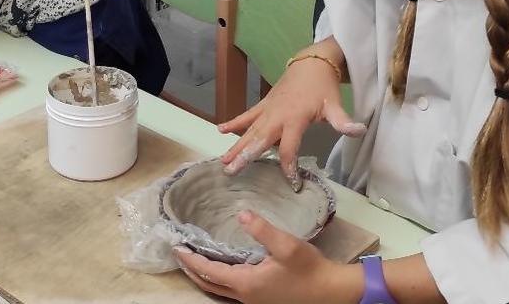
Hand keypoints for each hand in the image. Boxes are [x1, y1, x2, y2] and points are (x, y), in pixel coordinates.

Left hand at [174, 210, 360, 303]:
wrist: (331, 292)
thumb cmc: (309, 269)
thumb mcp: (287, 246)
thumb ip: (263, 229)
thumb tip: (241, 214)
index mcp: (246, 283)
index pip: (208, 271)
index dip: (190, 259)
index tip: (176, 246)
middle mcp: (245, 296)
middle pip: (208, 284)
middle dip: (191, 269)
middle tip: (179, 253)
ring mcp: (253, 301)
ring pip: (218, 291)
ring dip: (204, 276)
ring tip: (194, 260)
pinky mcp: (262, 300)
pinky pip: (230, 291)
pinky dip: (218, 280)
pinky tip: (223, 269)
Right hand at [218, 39, 365, 186]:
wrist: (311, 63)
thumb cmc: (322, 87)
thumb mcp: (334, 104)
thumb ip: (343, 121)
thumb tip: (359, 131)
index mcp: (294, 119)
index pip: (288, 148)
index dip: (288, 166)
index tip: (291, 183)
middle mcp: (277, 116)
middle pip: (259, 139)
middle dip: (245, 155)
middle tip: (231, 171)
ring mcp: (268, 110)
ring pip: (249, 131)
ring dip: (236, 145)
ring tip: (223, 160)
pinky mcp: (264, 105)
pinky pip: (247, 116)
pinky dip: (234, 123)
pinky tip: (221, 131)